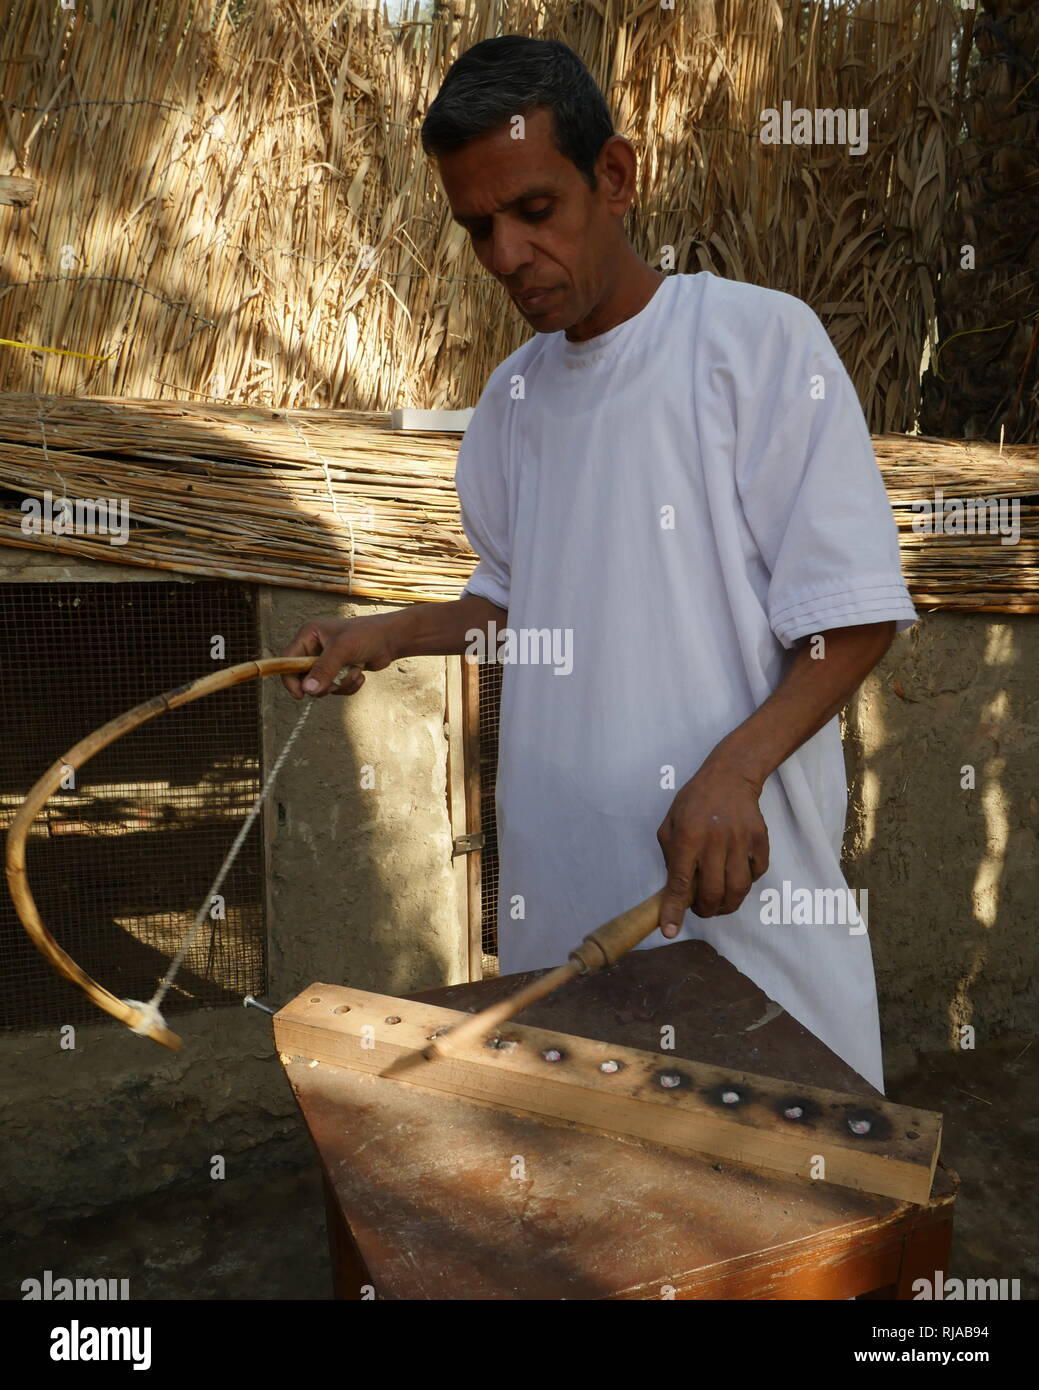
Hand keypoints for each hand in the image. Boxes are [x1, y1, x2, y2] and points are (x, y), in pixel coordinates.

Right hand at [278, 613, 398, 699]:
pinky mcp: (338, 671)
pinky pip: (335, 688)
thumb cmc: (366, 635)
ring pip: (322, 686)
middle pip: (303, 678)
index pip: (288, 660)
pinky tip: (360, 674)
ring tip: (354, 672)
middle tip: (335, 683)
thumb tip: (308, 690)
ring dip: (340, 685)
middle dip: (322, 684)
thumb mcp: (343, 650)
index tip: (300, 695)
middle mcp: (314, 648)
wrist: (390, 639)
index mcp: (309, 636)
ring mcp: (327, 661)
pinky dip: (348, 686)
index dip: (290, 679)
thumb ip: (324, 669)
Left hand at [655, 761, 769, 934]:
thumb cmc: (694, 802)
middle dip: (705, 910)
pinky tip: (735, 876)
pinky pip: (756, 875)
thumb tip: (676, 891)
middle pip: (712, 893)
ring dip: (726, 905)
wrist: (730, 777)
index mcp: (687, 837)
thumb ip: (670, 857)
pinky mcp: (760, 840)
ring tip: (718, 902)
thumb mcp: (670, 824)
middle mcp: (715, 840)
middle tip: (701, 909)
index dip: (674, 910)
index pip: (679, 882)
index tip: (669, 931)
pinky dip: (746, 884)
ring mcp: (741, 840)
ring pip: (737, 890)